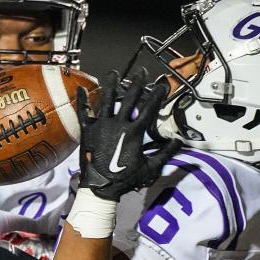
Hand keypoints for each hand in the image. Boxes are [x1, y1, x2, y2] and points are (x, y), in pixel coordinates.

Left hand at [78, 69, 180, 200]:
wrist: (100, 187)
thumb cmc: (125, 179)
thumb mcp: (150, 168)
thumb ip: (166, 154)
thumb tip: (178, 142)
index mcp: (134, 132)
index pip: (150, 108)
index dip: (158, 95)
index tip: (163, 84)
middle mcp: (118, 124)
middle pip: (130, 98)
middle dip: (138, 83)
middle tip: (142, 72)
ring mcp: (102, 126)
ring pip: (107, 100)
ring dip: (111, 85)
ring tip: (114, 73)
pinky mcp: (87, 131)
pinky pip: (84, 113)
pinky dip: (82, 101)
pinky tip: (80, 89)